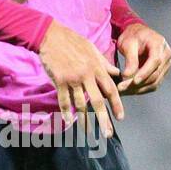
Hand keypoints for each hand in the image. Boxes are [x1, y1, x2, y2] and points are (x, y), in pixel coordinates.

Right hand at [39, 20, 123, 136]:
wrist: (50, 35)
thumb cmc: (72, 41)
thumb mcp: (92, 49)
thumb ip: (104, 63)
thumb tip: (117, 73)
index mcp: (97, 67)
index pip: (110, 89)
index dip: (116, 104)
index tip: (120, 117)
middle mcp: (87, 75)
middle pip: (98, 101)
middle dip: (104, 119)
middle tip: (107, 134)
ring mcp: (73, 79)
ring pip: (81, 103)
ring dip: (85, 120)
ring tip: (89, 133)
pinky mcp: (59, 80)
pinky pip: (64, 100)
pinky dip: (66, 112)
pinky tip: (69, 122)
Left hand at [116, 23, 170, 94]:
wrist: (138, 35)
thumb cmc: (132, 36)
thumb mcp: (128, 44)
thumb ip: (130, 59)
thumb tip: (127, 76)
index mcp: (159, 43)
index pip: (155, 61)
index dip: (145, 72)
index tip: (133, 81)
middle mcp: (166, 55)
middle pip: (155, 74)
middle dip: (138, 84)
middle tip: (121, 88)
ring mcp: (166, 65)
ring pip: (154, 82)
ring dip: (138, 89)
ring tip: (123, 90)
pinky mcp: (162, 73)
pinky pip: (153, 84)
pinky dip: (141, 89)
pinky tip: (128, 90)